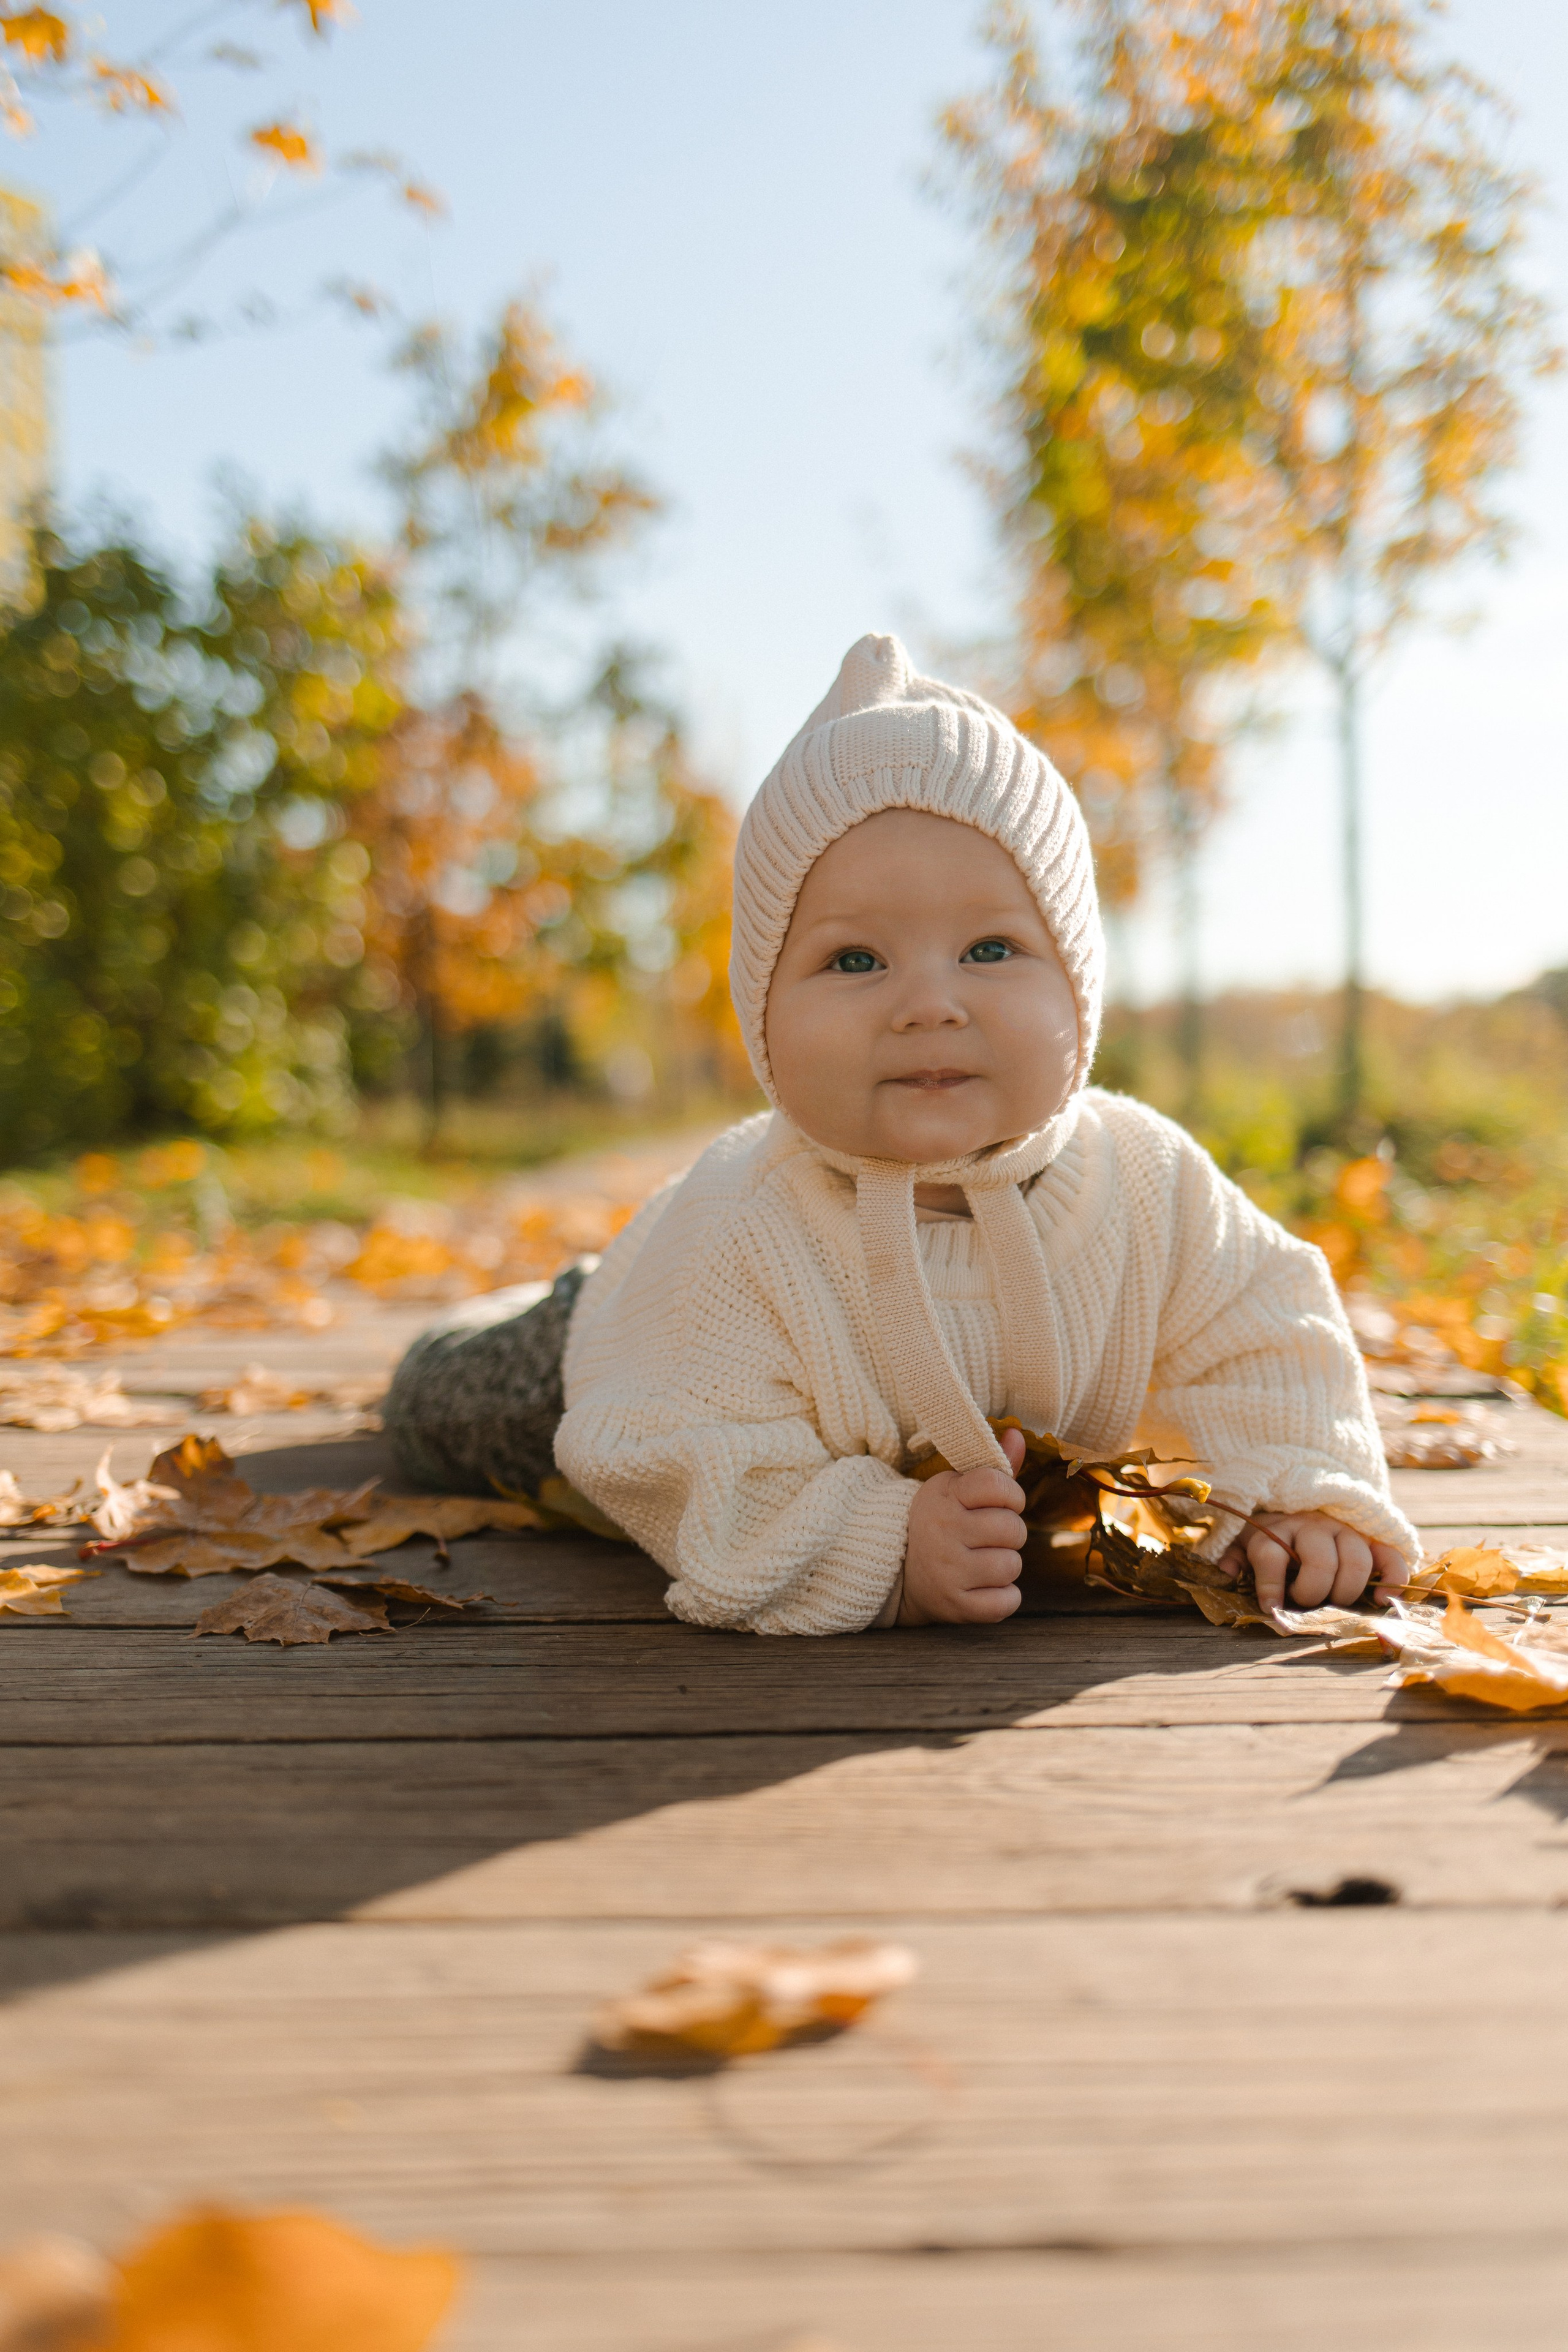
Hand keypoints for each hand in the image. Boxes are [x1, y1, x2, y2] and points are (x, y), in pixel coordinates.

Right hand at [900, 1426, 1027, 1625]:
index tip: (1001, 1503)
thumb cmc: (940, 1523)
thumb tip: (1019, 1434)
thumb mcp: (956, 1489)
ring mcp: (948, 1572)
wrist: (898, 1574)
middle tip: (989, 1536)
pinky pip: (1007, 1602)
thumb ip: (992, 1466)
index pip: (999, 1485)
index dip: (1011, 1495)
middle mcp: (943, 1532)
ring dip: (1005, 1565)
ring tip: (984, 1561)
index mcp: (944, 1496)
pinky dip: (1004, 1597)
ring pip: (1012, 1565)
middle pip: (1012, 1529)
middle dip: (1010, 1533)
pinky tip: (985, 1586)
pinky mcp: (956, 1606)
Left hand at [1216, 1509, 1409, 1615]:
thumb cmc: (1272, 1534)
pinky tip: (1381, 1599)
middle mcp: (1311, 1526)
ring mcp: (1344, 1529)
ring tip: (1337, 1602)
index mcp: (1276, 1530)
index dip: (1269, 1584)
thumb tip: (1227, 1570)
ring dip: (1347, 1588)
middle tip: (1308, 1603)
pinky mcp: (1371, 1537)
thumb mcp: (1244, 1540)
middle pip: (1319, 1561)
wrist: (1302, 1501)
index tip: (1271, 1607)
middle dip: (1313, 1591)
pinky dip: (1392, 1578)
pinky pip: (1390, 1555)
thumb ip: (1234, 1555)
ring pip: (1355, 1559)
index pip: (1271, 1553)